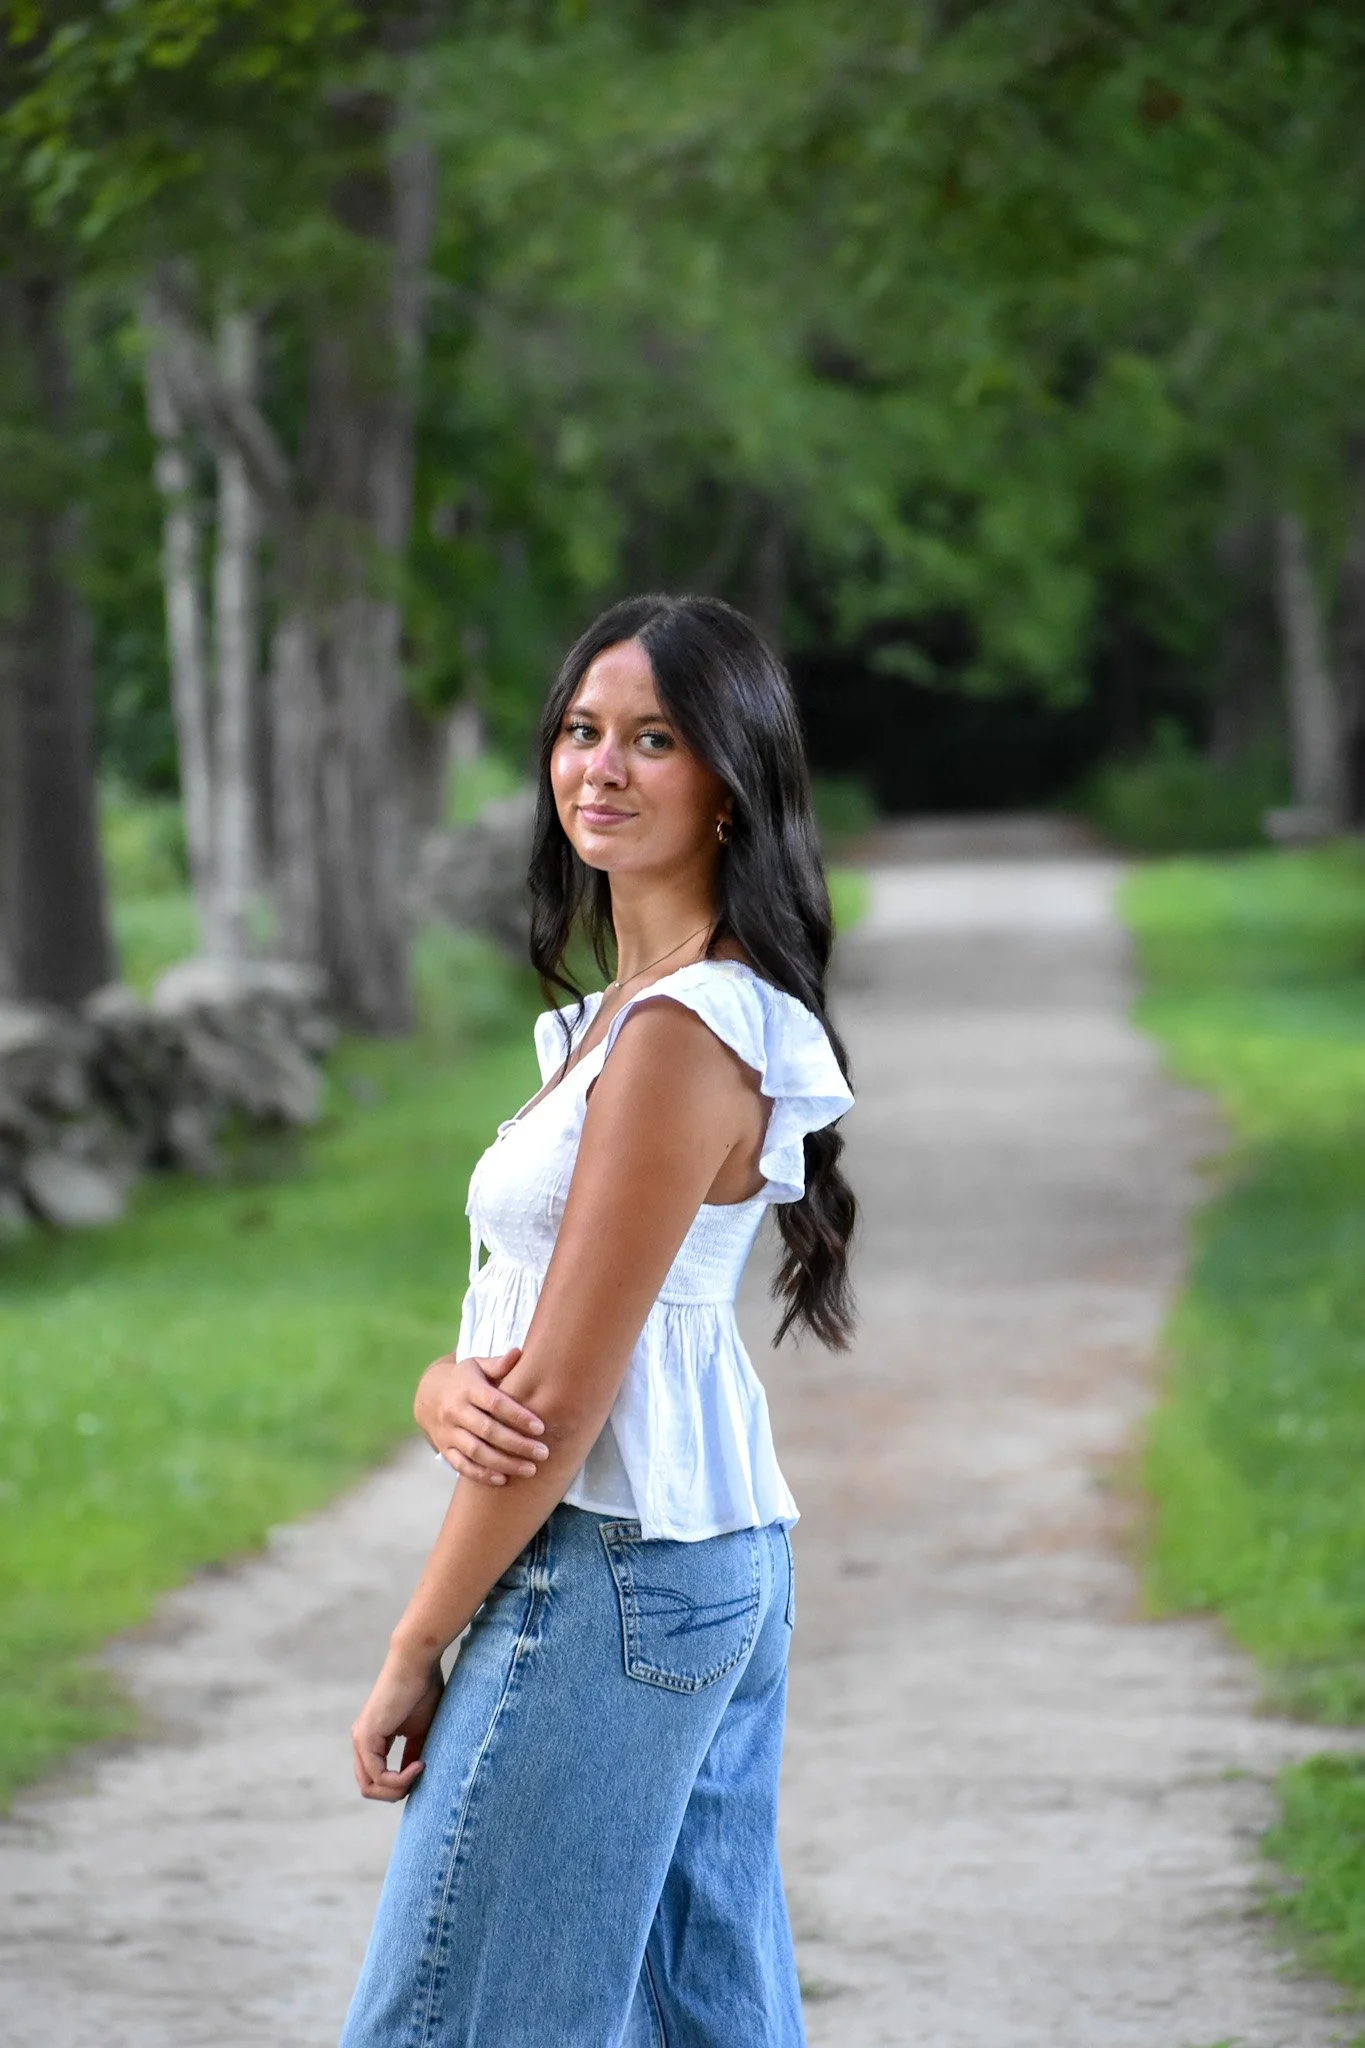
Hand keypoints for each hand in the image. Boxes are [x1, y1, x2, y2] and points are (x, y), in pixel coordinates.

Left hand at [351, 1642, 444, 1801]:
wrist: (416, 1662)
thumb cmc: (423, 1689)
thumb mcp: (420, 1730)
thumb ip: (413, 1754)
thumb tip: (416, 1781)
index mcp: (372, 1740)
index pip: (376, 1779)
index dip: (400, 1785)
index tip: (424, 1771)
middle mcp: (361, 1742)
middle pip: (369, 1789)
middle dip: (396, 1793)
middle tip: (420, 1779)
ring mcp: (360, 1739)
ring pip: (370, 1787)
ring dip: (398, 1789)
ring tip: (420, 1770)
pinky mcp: (366, 1736)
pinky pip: (378, 1775)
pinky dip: (400, 1779)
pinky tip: (419, 1765)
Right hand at [415, 1347, 548, 1484]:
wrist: (428, 1394)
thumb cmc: (464, 1379)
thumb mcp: (477, 1366)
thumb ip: (498, 1364)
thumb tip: (518, 1352)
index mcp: (467, 1388)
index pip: (495, 1403)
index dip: (518, 1416)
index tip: (541, 1427)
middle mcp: (455, 1411)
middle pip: (488, 1431)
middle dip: (518, 1444)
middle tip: (543, 1453)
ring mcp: (448, 1432)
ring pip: (476, 1452)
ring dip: (504, 1463)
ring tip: (531, 1470)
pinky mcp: (444, 1448)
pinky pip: (462, 1465)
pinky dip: (481, 1475)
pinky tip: (503, 1479)